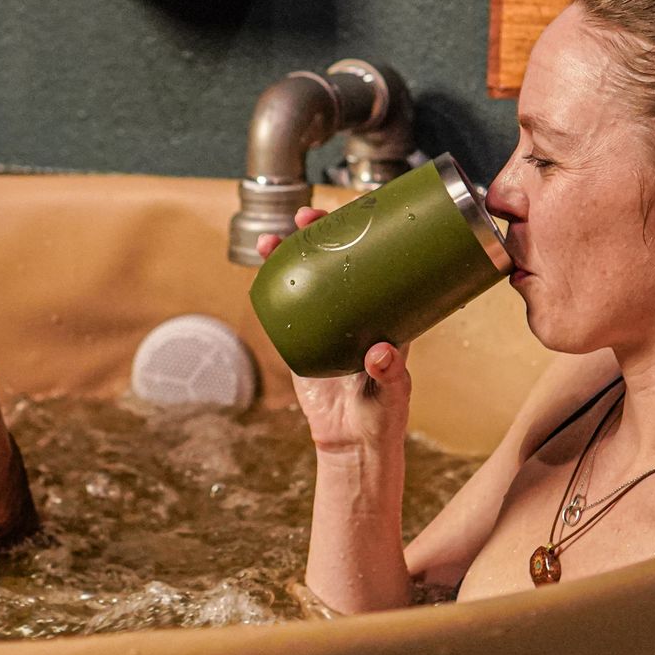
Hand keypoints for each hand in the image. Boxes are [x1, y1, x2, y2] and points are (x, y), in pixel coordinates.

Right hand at [257, 208, 411, 451]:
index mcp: (387, 312)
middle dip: (318, 233)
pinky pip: (286, 308)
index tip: (350, 213)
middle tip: (305, 217)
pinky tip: (260, 271)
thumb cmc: (383, 415)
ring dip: (288, 254)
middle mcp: (356, 310)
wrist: (350, 441)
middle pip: (336, 259)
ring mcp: (326, 322)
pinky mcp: (301, 340)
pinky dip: (272, 288)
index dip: (363, 232)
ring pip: (305, 278)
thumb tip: (380, 351)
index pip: (377, 260)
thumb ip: (390, 372)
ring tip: (270, 240)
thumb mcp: (393, 393)